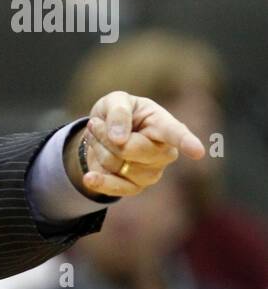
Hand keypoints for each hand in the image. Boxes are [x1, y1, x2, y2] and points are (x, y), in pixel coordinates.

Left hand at [65, 90, 205, 197]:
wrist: (101, 135)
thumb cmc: (117, 113)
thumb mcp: (114, 100)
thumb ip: (119, 112)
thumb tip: (119, 138)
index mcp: (164, 125)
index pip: (176, 134)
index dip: (187, 142)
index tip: (198, 152)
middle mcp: (164, 152)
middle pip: (131, 149)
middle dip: (105, 136)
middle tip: (96, 124)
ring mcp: (151, 172)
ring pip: (117, 164)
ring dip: (98, 149)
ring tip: (99, 139)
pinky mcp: (135, 187)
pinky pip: (115, 188)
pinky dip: (98, 181)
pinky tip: (89, 177)